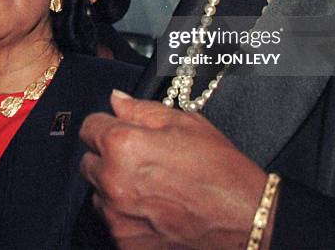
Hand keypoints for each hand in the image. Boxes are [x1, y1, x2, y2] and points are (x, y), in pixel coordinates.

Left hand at [80, 91, 269, 248]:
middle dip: (107, 156)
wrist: (245, 220)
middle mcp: (113, 183)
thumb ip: (141, 109)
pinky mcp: (125, 244)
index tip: (118, 128)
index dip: (105, 124)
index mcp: (123, 145)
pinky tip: (156, 207)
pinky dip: (127, 214)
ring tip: (153, 184)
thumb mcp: (184, 123)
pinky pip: (113, 222)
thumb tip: (117, 100)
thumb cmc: (219, 171)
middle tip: (140, 157)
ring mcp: (117, 218)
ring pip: (98, 194)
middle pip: (88, 162)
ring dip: (115, 186)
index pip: (88, 127)